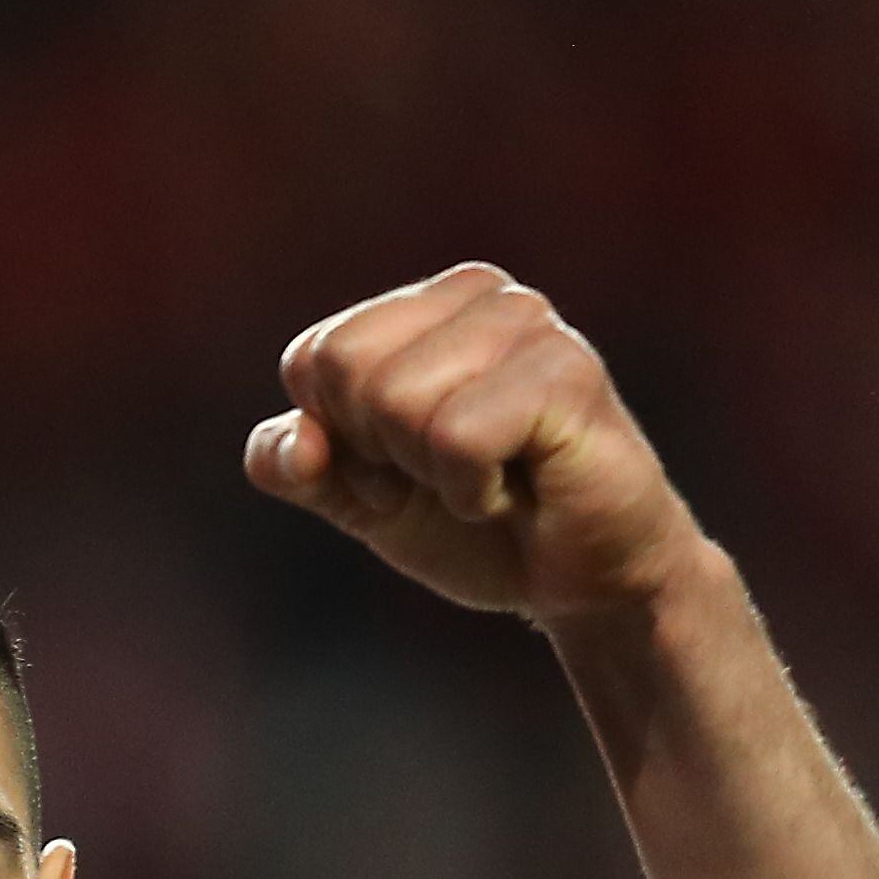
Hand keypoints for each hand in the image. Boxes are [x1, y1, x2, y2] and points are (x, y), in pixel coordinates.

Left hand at [245, 264, 711, 625]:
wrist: (582, 585)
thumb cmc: (478, 528)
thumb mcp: (360, 499)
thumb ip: (297, 466)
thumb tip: (296, 440)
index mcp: (425, 305)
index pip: (313, 358)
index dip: (339, 441)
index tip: (404, 469)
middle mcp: (481, 294)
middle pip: (345, 369)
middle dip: (379, 454)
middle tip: (449, 477)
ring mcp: (530, 324)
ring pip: (396, 401)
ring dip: (432, 475)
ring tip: (490, 481)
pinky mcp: (569, 374)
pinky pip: (457, 438)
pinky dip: (473, 492)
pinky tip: (521, 489)